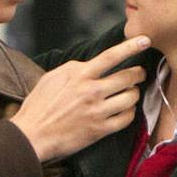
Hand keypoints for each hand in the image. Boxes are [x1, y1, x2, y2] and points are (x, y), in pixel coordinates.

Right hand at [9, 37, 150, 160]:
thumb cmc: (38, 106)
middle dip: (138, 74)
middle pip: (128, 77)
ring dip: (134, 94)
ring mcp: (97, 111)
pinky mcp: (99, 130)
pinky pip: (126, 119)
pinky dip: (129, 113)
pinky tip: (124, 111)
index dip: (130, 47)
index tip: (145, 41)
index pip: (111, 56)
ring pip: (131, 98)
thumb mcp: (52, 78)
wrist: (31, 135)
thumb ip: (74, 69)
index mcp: (79, 75)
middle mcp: (91, 91)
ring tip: (130, 94)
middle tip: (139, 75)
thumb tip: (91, 64)